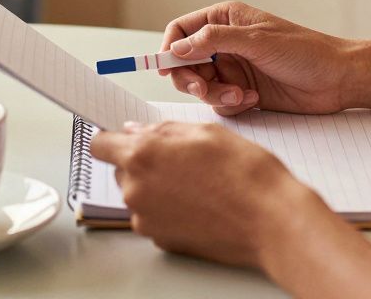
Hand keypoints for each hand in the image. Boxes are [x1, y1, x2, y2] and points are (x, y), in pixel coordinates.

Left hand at [89, 121, 324, 266]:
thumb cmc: (245, 173)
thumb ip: (163, 130)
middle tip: (181, 158)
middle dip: (142, 162)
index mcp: (142, 156)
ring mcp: (147, 220)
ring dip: (156, 186)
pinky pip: (154, 217)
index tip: (122, 138)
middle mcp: (136, 190)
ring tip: (197, 182)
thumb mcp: (206, 131)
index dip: (112, 139)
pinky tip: (200, 203)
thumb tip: (137, 132)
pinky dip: (169, 209)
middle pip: (121, 170)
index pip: (99, 145)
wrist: (270, 220)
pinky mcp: (162, 240)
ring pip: (139, 194)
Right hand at [159, 1, 350, 116]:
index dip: (168, 48)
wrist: (337, 80)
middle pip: (185, 63)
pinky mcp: (242, 90)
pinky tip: (252, 100)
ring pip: (202, 85)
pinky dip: (230, 104)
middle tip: (203, 89)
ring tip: (239, 96)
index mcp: (225, 20)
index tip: (165, 68)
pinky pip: (219, 102)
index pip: (181, 30)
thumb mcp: (257, 41)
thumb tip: (177, 47)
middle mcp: (226, 42)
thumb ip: (214, 41)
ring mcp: (234, 67)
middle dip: (192, 79)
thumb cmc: (305, 52)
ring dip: (215, 94)